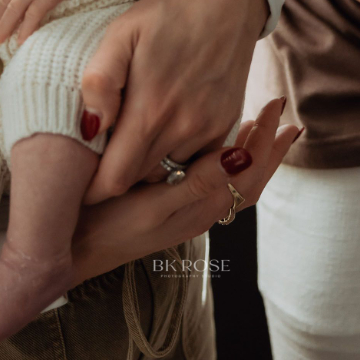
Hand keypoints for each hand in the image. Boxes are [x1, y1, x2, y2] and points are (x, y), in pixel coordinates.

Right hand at [70, 98, 299, 284]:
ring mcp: (186, 213)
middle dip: (270, 149)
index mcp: (200, 207)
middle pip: (250, 181)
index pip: (246, 171)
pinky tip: (221, 150)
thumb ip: (197, 182)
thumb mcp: (152, 204)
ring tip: (266, 132)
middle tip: (288, 120)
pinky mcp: (170, 210)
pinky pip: (215, 186)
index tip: (276, 106)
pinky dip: (229, 165)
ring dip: (254, 158)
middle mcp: (199, 212)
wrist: (70, 253)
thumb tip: (242, 157)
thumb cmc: (106, 226)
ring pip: (235, 186)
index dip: (265, 139)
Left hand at [79, 0, 268, 203]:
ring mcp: (209, 129)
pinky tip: (161, 128)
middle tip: (96, 158)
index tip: (76, 180)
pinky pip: (193, 160)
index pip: (114, 181)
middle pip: (138, 181)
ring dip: (144, 166)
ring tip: (127, 140)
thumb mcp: (122, 31)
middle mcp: (184, 128)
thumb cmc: (169, 10)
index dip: (91, 189)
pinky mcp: (225, 124)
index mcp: (152, 109)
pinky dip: (173, 155)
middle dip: (113, 179)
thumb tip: (88, 128)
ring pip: (166, 173)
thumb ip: (101, 81)